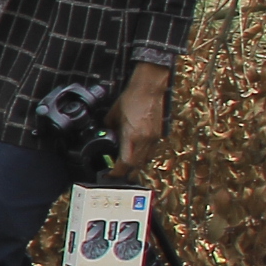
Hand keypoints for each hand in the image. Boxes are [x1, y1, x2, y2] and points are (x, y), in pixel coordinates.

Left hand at [108, 64, 171, 179]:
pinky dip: (143, 156)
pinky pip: (151, 151)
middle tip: (117, 176)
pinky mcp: (159, 134)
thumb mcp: (113, 114)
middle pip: (137, 165)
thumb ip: (110, 128)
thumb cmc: (132, 98)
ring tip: (126, 169)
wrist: (150, 88)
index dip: (117, 172)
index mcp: (133, 135)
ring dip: (136, 166)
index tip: (110, 174)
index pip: (125, 162)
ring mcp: (154, 138)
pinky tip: (137, 155)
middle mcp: (145, 140)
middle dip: (127, 173)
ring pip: (145, 160)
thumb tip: (107, 135)